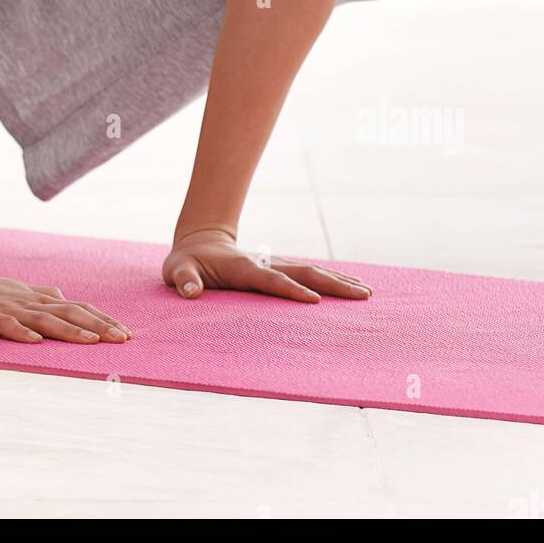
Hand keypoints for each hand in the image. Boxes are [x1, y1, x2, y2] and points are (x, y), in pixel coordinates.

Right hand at [0, 272, 132, 343]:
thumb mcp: (16, 293)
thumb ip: (40, 296)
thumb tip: (64, 297)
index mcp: (35, 298)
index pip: (76, 307)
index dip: (101, 318)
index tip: (125, 332)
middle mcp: (26, 301)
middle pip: (68, 312)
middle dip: (97, 325)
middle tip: (123, 338)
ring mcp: (6, 307)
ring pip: (43, 318)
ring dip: (70, 330)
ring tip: (93, 342)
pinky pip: (5, 325)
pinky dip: (21, 333)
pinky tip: (37, 342)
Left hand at [163, 227, 371, 302]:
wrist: (199, 242)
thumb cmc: (187, 262)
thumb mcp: (177, 270)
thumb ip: (183, 280)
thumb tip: (190, 292)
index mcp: (243, 268)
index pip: (271, 280)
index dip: (291, 290)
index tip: (314, 301)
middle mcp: (265, 263)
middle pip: (304, 273)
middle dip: (332, 284)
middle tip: (362, 295)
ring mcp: (275, 265)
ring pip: (312, 272)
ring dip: (338, 281)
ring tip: (366, 292)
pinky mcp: (279, 270)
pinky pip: (309, 275)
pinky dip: (331, 281)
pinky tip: (350, 288)